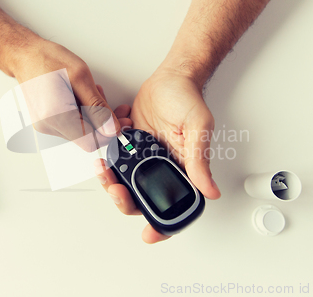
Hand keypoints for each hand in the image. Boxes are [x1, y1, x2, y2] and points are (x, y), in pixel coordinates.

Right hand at [13, 38, 121, 150]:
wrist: (24, 55)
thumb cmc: (48, 59)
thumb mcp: (81, 77)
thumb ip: (98, 107)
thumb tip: (112, 129)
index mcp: (56, 116)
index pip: (91, 141)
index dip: (109, 132)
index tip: (120, 119)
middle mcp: (48, 126)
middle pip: (86, 137)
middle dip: (101, 120)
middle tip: (105, 97)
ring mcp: (45, 126)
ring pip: (80, 131)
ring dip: (91, 114)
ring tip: (88, 91)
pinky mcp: (46, 122)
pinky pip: (71, 125)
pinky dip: (81, 113)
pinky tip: (79, 96)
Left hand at [96, 62, 220, 243]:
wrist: (170, 78)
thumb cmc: (187, 100)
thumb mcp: (198, 128)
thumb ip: (199, 160)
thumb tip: (210, 191)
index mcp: (180, 168)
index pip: (172, 203)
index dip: (161, 224)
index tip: (149, 234)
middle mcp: (160, 166)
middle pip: (139, 196)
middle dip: (122, 196)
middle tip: (113, 184)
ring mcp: (143, 156)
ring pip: (122, 179)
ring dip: (109, 174)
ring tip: (102, 162)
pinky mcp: (129, 143)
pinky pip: (114, 155)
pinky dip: (108, 149)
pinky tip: (113, 134)